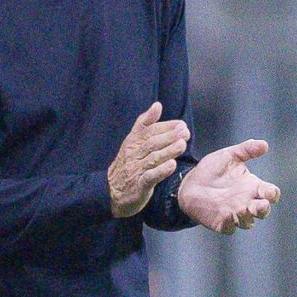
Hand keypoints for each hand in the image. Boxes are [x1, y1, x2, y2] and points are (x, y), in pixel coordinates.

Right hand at [108, 102, 190, 217]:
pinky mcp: (139, 186)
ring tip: (182, 145)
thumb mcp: (133, 141)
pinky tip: (172, 165)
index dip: (166, 126)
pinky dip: (161, 171)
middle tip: (185, 133)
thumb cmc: (128, 164)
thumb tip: (157, 105)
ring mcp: (135, 170)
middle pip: (152, 143)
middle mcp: (133, 154)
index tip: (181, 124)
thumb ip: (145, 124)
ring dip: (169, 151)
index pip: (149, 130)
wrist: (111, 191)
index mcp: (132, 142)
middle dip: (170, 137)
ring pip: (153, 158)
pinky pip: (150, 177)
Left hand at [177, 139, 280, 233]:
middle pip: (263, 211)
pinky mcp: (221, 223)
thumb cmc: (212, 169)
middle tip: (260, 204)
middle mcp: (246, 202)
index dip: (272, 194)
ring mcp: (234, 214)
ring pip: (248, 222)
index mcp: (252, 186)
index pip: (270, 193)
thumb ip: (247, 149)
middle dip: (263, 209)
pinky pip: (230, 228)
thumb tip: (264, 144)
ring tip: (242, 209)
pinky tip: (227, 216)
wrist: (189, 183)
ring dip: (247, 218)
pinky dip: (231, 224)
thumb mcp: (229, 155)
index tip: (268, 192)